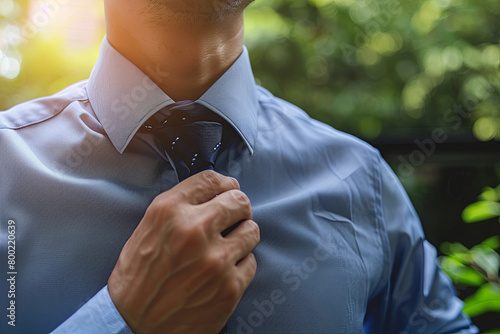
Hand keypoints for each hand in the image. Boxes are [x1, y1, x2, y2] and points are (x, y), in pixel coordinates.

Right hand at [108, 171, 259, 333]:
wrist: (132, 324)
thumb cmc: (137, 277)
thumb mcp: (147, 228)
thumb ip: (179, 206)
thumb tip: (213, 193)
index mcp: (169, 211)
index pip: (212, 179)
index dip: (224, 183)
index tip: (227, 190)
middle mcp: (194, 230)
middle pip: (239, 200)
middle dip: (238, 207)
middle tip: (232, 218)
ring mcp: (215, 260)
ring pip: (252, 230)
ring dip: (242, 235)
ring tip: (227, 246)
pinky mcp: (230, 286)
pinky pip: (251, 262)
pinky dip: (240, 265)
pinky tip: (223, 271)